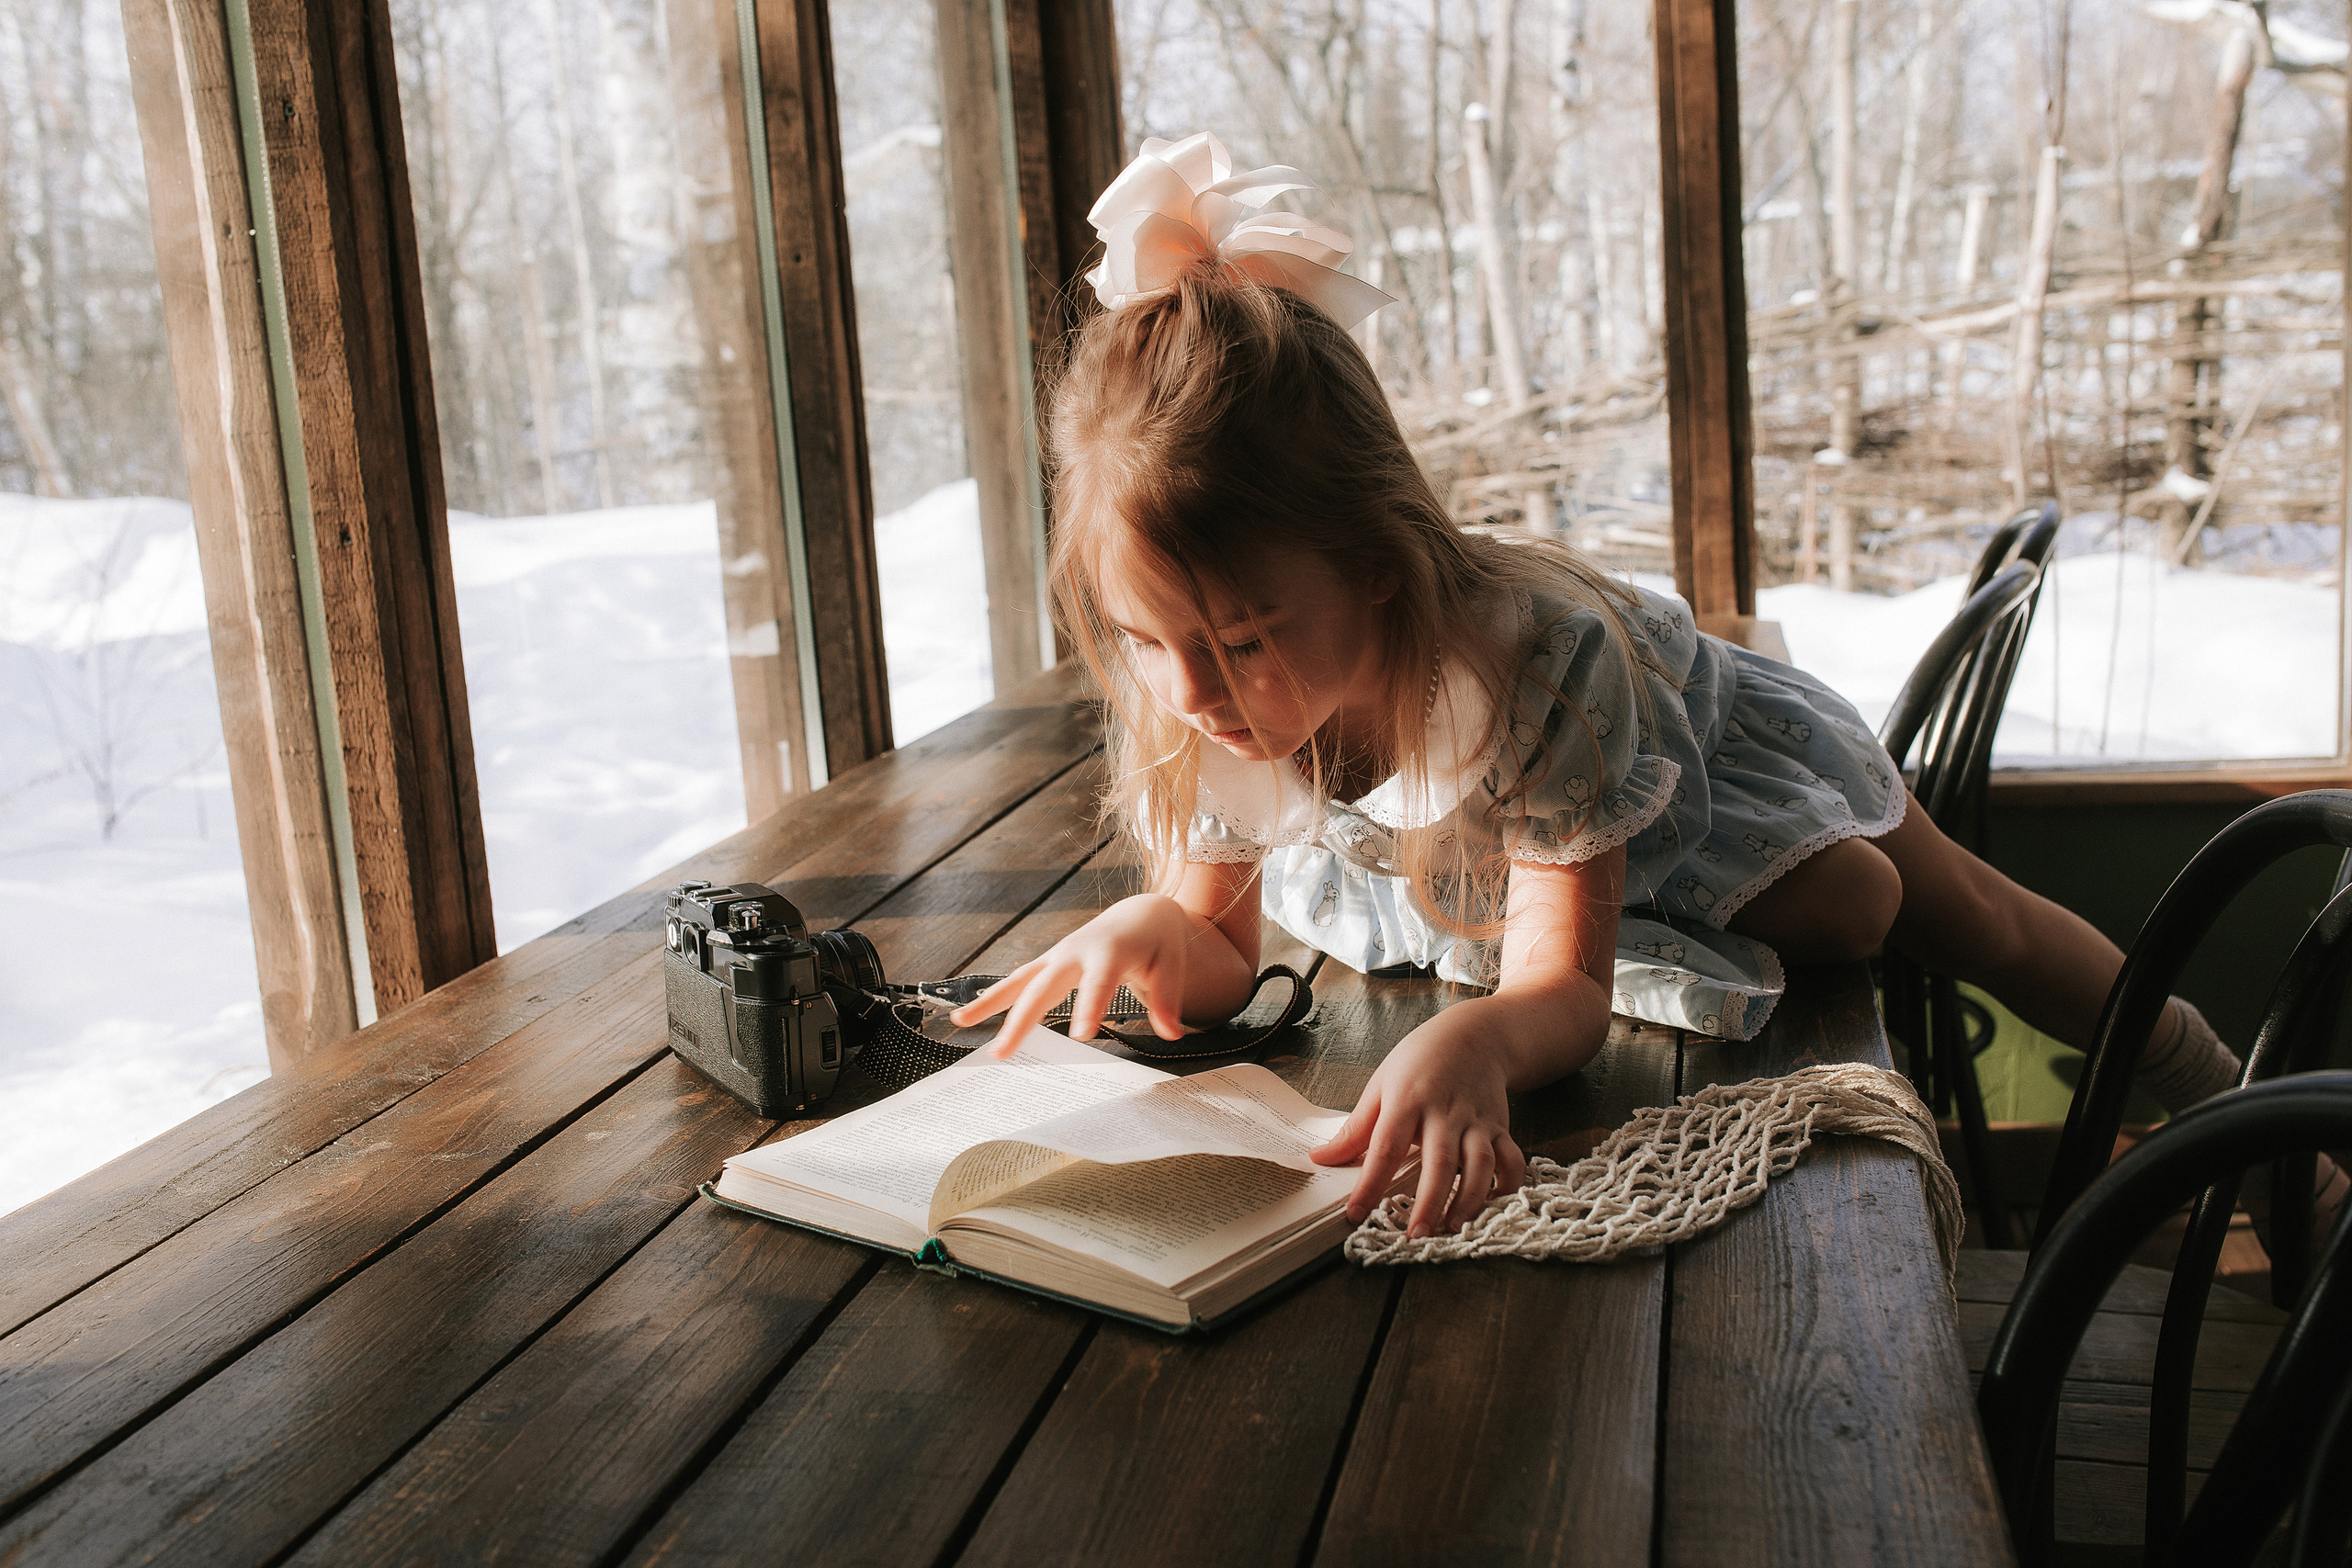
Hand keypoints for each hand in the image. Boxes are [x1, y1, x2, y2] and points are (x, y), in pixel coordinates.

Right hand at [948, 894, 1194, 1056]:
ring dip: (989, 1002)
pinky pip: (1018, 980)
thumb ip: (1168, 999)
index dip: (1090, 1006)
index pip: (1099, 982)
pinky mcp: (1049, 963)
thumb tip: (1173, 1032)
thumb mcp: (1172, 966)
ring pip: (1019, 980)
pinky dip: (994, 997)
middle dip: (1021, 1019)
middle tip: (1002, 1052)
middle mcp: (1075, 951)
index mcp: (1110, 951)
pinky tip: (968, 1014)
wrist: (1140, 915)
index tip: (1081, 1035)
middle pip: (1043, 986)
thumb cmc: (1158, 943)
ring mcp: (1057, 956)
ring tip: (960, 1021)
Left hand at [1310, 1011, 1526, 1235]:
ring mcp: (1476, 1121)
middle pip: (1438, 1161)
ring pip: (1479, 1164)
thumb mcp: (1380, 1086)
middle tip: (1414, 1236)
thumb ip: (1354, 1129)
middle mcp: (1445, 1112)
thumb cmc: (1420, 1061)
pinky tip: (1495, 1206)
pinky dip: (1509, 1184)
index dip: (1370, 1184)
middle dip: (1428, 1202)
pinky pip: (1512, 1159)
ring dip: (1469, 1198)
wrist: (1474, 1035)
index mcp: (1407, 1101)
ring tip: (1453, 1228)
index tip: (1355, 1214)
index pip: (1385, 1148)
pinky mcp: (1500, 1127)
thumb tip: (1320, 1159)